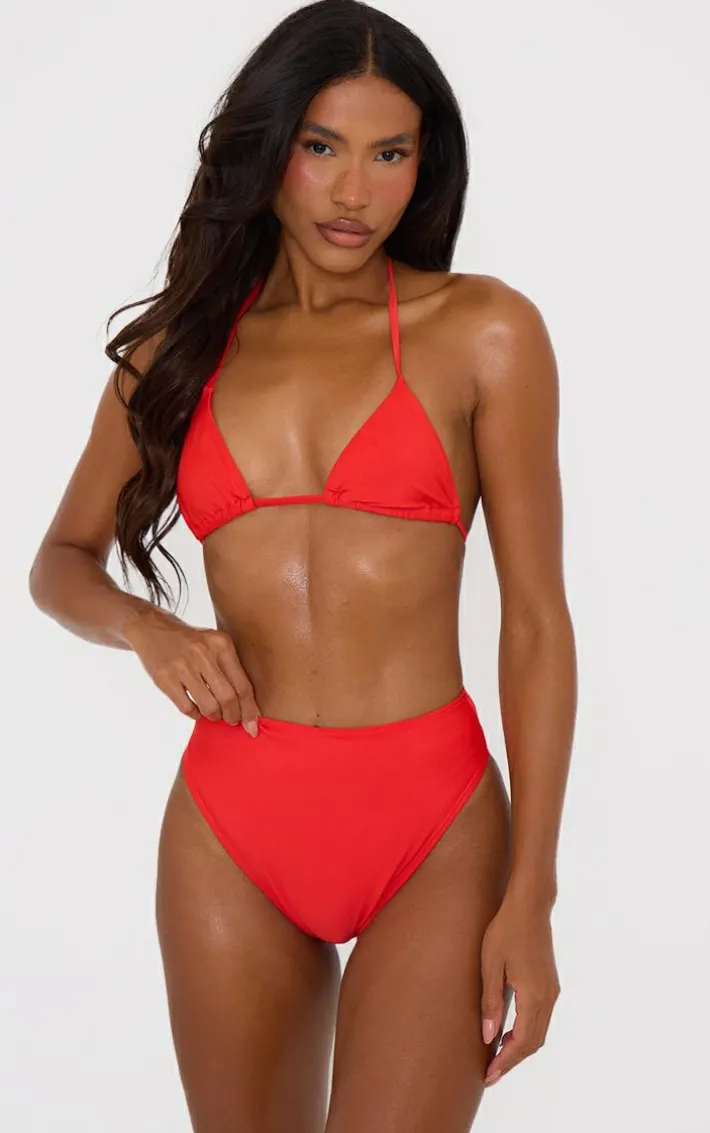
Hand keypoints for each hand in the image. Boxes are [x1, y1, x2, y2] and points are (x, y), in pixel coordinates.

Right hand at [124, 607, 260, 734]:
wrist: (152, 629)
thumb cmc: (190, 642)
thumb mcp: (214, 644)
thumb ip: (230, 669)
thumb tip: (247, 707)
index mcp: (222, 644)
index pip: (243, 685)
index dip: (249, 710)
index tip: (252, 725)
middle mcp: (204, 654)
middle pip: (228, 698)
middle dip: (233, 716)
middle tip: (231, 720)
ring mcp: (183, 667)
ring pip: (209, 706)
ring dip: (214, 716)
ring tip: (214, 714)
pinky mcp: (165, 678)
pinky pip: (187, 708)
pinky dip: (195, 714)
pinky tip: (196, 710)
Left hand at [480, 895, 559, 1086]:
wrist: (530, 906)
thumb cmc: (506, 930)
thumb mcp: (491, 965)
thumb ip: (490, 1002)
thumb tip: (488, 1036)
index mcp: (534, 995)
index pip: (521, 1042)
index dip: (505, 1062)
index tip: (489, 1076)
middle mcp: (548, 997)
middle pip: (533, 1042)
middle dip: (512, 1060)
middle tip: (490, 1073)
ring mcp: (552, 990)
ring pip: (539, 1032)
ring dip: (520, 1048)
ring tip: (497, 1057)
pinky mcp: (549, 983)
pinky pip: (541, 1019)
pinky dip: (526, 1033)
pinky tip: (509, 1032)